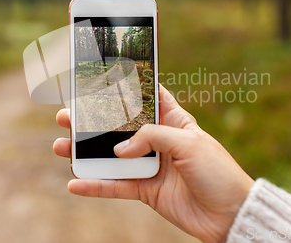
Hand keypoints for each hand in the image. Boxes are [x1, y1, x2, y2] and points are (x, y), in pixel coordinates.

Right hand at [54, 85, 253, 242]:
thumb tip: (120, 150)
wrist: (229, 214)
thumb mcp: (189, 143)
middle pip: (118, 127)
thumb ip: (152, 138)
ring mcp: (149, 165)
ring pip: (110, 156)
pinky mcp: (145, 190)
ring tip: (60, 146)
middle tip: (67, 115)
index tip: (98, 77)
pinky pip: (115, 187)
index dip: (123, 86)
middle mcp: (157, 141)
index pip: (145, 97)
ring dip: (85, 153)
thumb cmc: (218, 172)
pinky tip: (75, 182)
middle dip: (92, 121)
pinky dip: (95, 186)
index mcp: (172, 121)